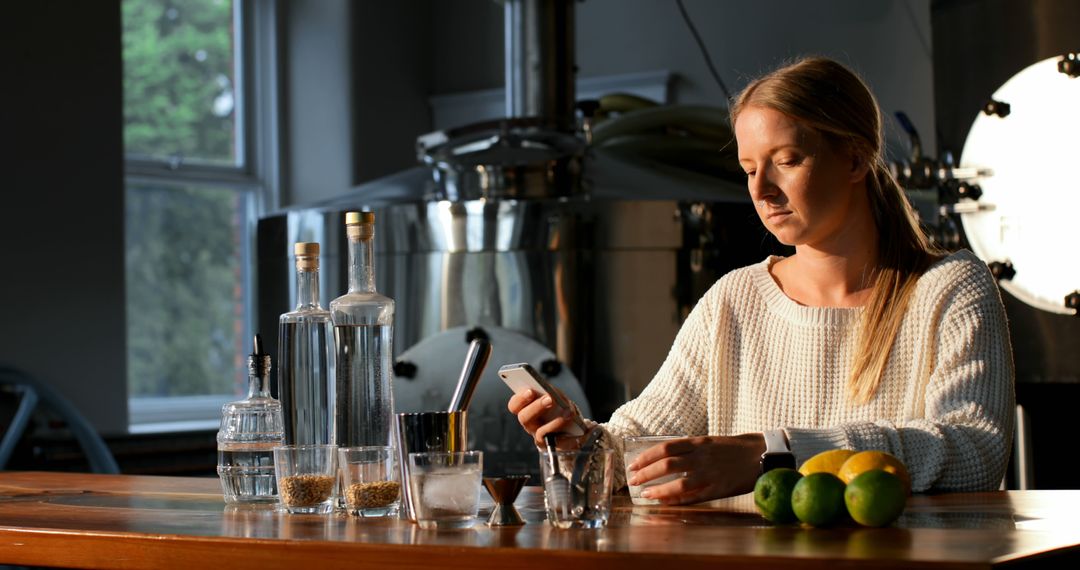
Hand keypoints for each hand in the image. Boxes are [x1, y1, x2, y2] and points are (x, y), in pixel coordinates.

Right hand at [507, 388, 586, 448]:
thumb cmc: (560, 409)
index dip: (520, 398)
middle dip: (537, 407)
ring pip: (541, 433)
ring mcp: (540, 438)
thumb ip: (554, 393)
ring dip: (555, 423)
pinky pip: (561, 443)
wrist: (570, 432)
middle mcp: (530, 425)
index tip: (530, 390)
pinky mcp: (554, 446)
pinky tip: (585, 426)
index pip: (514, 406)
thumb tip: (555, 392)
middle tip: (550, 399)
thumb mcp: (557, 397)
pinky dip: (572, 436)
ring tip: (569, 413)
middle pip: (524, 418)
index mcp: (526, 410)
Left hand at [626, 433, 766, 503]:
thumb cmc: (736, 447)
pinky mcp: (720, 489)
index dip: (646, 457)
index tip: (633, 464)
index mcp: (698, 443)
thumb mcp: (710, 442)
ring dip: (659, 490)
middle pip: (666, 465)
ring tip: (645, 494)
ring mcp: (710, 474)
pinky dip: (678, 501)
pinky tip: (666, 503)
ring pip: (678, 484)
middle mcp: (702, 457)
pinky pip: (694, 497)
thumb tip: (666, 459)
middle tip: (633, 480)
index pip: (665, 448)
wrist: (764, 454)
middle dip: (646, 473)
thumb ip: (690, 450)